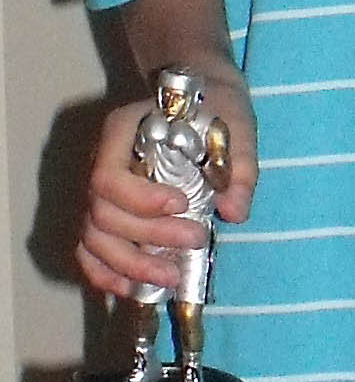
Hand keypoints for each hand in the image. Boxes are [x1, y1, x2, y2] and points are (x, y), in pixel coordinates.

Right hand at [77, 72, 256, 302]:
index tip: (182, 205)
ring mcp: (98, 190)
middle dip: (147, 237)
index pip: (108, 175)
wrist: (201, 92)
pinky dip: (106, 273)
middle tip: (197, 240)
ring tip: (171, 278)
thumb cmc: (216, 105)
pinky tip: (134, 289)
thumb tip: (235, 212)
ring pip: (92, 238)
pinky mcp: (104, 213)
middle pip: (101, 213)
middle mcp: (100, 160)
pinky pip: (88, 250)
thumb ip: (239, 164)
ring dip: (129, 265)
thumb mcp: (236, 123)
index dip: (140, 199)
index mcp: (122, 130)